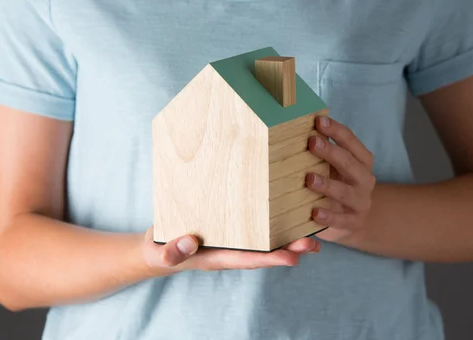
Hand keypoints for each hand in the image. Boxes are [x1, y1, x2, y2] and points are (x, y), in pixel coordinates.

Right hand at [142, 227, 320, 272]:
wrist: (157, 246)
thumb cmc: (159, 249)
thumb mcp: (160, 251)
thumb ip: (172, 251)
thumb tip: (189, 242)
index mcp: (218, 257)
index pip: (249, 258)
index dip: (271, 258)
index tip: (293, 258)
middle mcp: (232, 249)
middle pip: (265, 251)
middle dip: (290, 249)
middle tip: (315, 245)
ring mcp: (234, 240)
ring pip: (266, 240)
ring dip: (290, 238)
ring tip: (315, 235)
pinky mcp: (234, 228)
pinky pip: (258, 228)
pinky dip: (276, 222)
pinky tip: (292, 212)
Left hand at [305, 116, 375, 242]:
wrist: (353, 219)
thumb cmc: (338, 184)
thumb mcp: (334, 166)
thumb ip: (324, 150)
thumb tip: (301, 127)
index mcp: (362, 161)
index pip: (351, 142)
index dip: (336, 130)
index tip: (319, 120)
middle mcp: (364, 180)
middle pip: (350, 163)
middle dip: (331, 152)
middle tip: (312, 142)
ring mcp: (360, 202)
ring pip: (346, 192)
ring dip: (327, 185)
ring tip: (309, 179)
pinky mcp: (353, 222)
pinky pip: (341, 220)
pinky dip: (328, 216)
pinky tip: (314, 213)